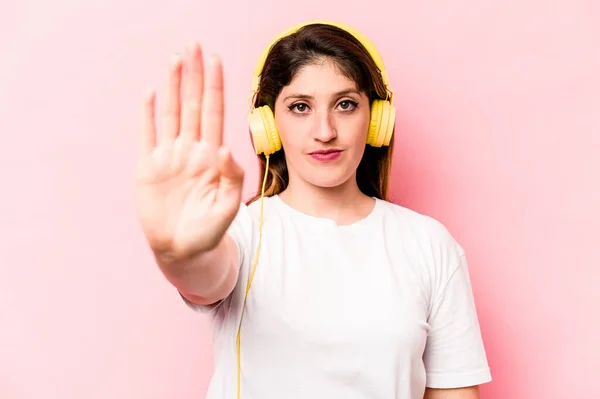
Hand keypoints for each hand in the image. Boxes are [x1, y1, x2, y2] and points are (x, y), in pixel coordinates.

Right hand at [134, 42, 243, 260]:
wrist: (183, 250)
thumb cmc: (209, 231)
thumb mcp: (227, 206)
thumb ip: (231, 178)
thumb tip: (225, 149)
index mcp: (212, 157)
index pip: (215, 113)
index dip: (215, 87)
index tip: (215, 61)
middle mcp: (191, 150)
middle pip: (193, 105)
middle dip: (194, 75)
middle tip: (193, 45)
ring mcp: (170, 157)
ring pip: (172, 114)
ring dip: (172, 87)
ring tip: (175, 59)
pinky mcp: (149, 168)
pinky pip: (148, 136)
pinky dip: (147, 115)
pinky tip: (150, 93)